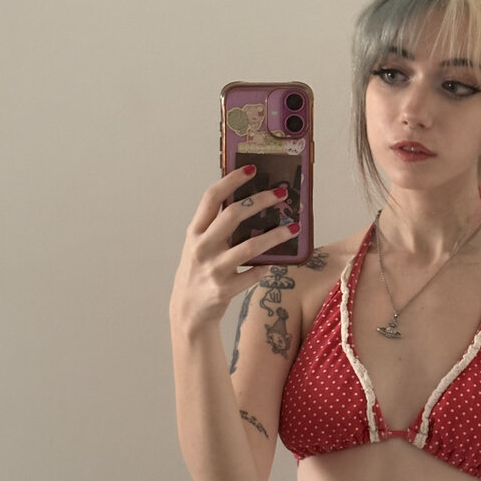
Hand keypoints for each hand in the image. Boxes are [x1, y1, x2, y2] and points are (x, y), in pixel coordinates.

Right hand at [169, 165, 298, 333]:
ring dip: (275, 236)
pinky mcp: (224, 289)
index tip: (251, 168)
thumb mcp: (199, 245)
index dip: (231, 180)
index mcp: (194, 231)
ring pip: (249, 246)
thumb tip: (251, 202)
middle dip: (260, 201)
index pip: (211, 197)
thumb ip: (216, 227)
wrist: (187, 311)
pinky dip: (265, 267)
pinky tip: (273, 263)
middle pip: (233, 215)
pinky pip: (253, 274)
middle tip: (282, 194)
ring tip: (293, 228)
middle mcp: (201, 247)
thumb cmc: (198, 271)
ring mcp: (213, 269)